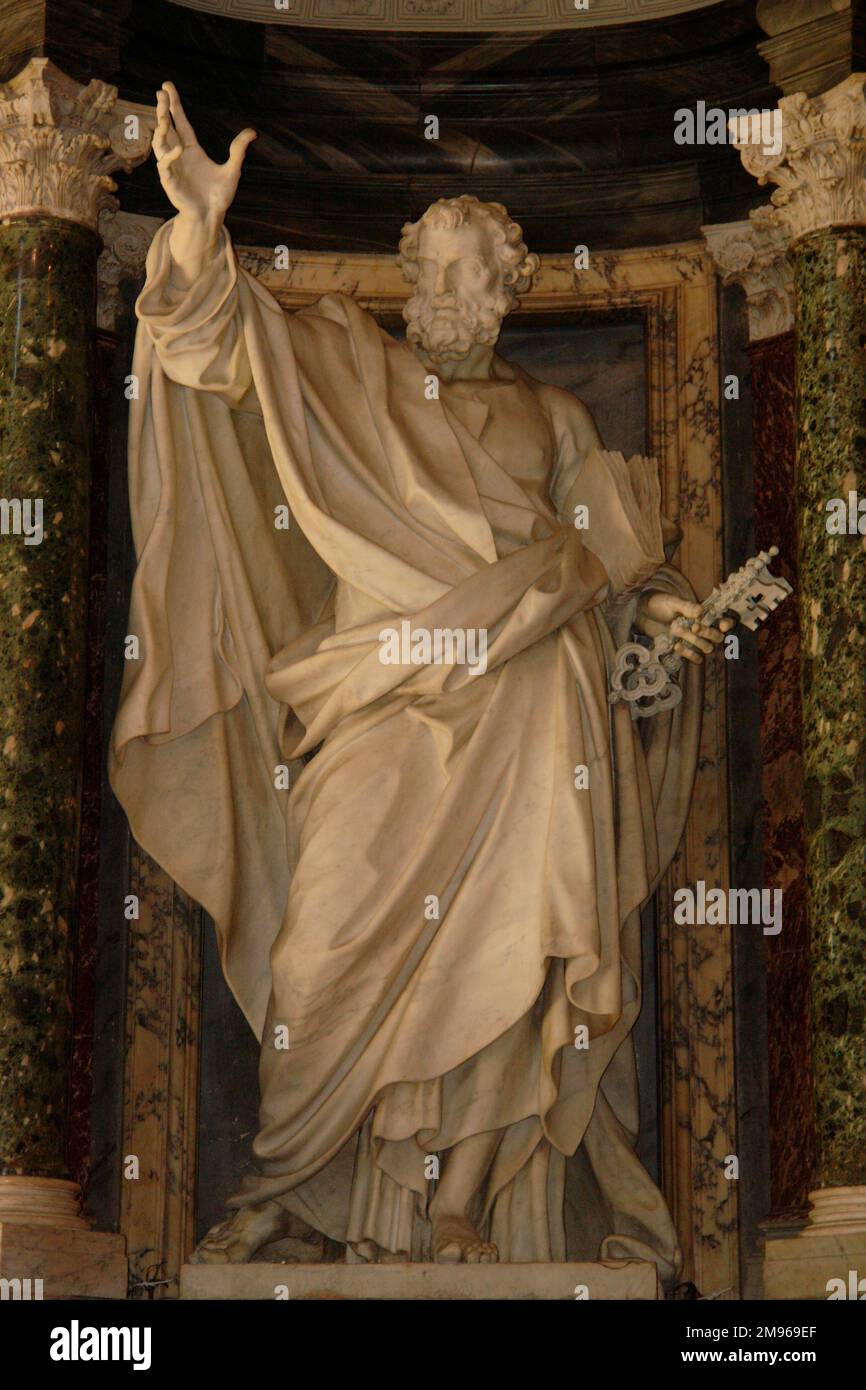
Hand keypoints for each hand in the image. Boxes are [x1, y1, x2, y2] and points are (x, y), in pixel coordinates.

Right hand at [153, 82, 255, 228]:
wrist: (211, 216)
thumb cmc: (218, 195)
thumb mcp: (233, 170)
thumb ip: (238, 151)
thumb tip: (252, 132)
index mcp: (191, 149)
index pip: (180, 122)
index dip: (174, 105)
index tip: (166, 87)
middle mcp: (179, 155)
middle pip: (167, 127)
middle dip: (162, 110)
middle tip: (160, 93)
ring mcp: (172, 167)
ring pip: (160, 143)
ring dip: (160, 129)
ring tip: (163, 116)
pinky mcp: (169, 181)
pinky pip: (165, 165)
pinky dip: (170, 156)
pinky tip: (179, 149)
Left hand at [634, 591, 734, 665]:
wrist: (643, 616)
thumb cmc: (661, 605)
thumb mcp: (672, 602)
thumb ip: (686, 606)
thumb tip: (701, 612)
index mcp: (706, 614)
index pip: (726, 621)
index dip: (728, 624)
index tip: (721, 626)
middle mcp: (705, 629)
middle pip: (718, 637)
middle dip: (708, 633)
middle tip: (694, 627)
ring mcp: (696, 641)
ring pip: (707, 648)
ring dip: (694, 641)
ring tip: (676, 630)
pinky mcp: (686, 651)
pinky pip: (696, 658)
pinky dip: (688, 654)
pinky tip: (676, 645)